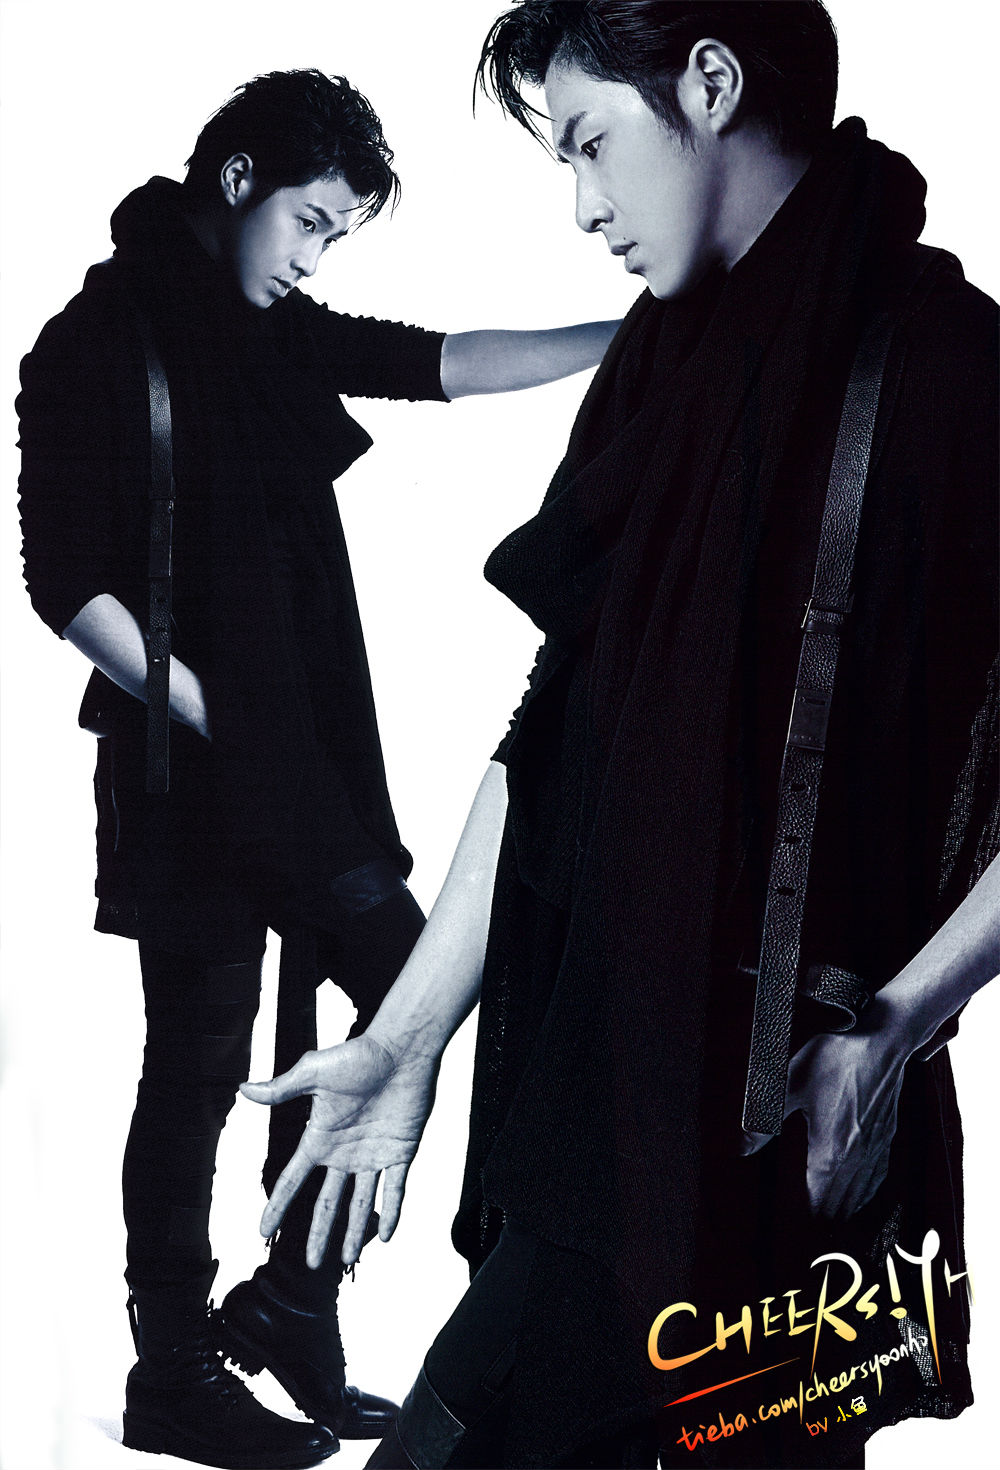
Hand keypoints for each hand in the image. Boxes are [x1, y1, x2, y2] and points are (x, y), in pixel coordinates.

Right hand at [241, 1033, 438, 1267]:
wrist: (401, 1049)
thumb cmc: (358, 1055)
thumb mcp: (313, 1072)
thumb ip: (282, 1088)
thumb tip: (243, 1090)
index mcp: (319, 1138)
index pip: (293, 1180)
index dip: (277, 1206)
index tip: (263, 1231)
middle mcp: (343, 1153)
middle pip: (327, 1203)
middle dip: (318, 1233)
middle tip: (311, 1265)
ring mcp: (372, 1155)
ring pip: (361, 1204)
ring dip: (354, 1232)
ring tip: (348, 1260)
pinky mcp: (400, 1152)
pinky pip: (395, 1191)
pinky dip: (391, 1213)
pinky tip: (386, 1236)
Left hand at [782, 1004, 909, 1218]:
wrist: (882, 1040)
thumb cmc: (836, 1059)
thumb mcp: (789, 1084)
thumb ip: (764, 1121)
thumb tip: (741, 1148)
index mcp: (831, 1153)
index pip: (815, 1205)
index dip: (799, 1220)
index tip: (787, 1226)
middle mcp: (858, 1161)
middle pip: (837, 1209)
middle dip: (816, 1219)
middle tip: (798, 1226)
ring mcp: (876, 1152)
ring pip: (858, 1199)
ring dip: (839, 1210)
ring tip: (820, 1218)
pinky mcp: (887, 1139)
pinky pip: (874, 1182)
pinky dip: (860, 1194)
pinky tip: (851, 1193)